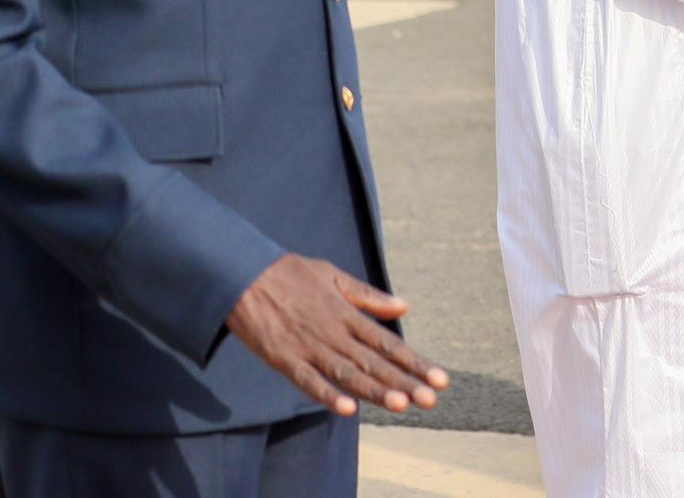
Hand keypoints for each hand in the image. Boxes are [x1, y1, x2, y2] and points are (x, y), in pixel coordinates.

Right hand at [225, 254, 449, 417]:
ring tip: (401, 405)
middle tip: (431, 400)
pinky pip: (308, 381)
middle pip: (374, 362)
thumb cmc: (291, 274)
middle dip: (404, 382)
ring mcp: (309, 347)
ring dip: (374, 390)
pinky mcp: (284, 359)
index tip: (440, 379)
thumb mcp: (334, 275)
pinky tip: (348, 409)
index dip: (415, 362)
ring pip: (347, 374)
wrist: (244, 275)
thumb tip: (404, 305)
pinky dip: (327, 395)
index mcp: (347, 313)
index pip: (388, 343)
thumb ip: (368, 296)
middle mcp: (334, 332)